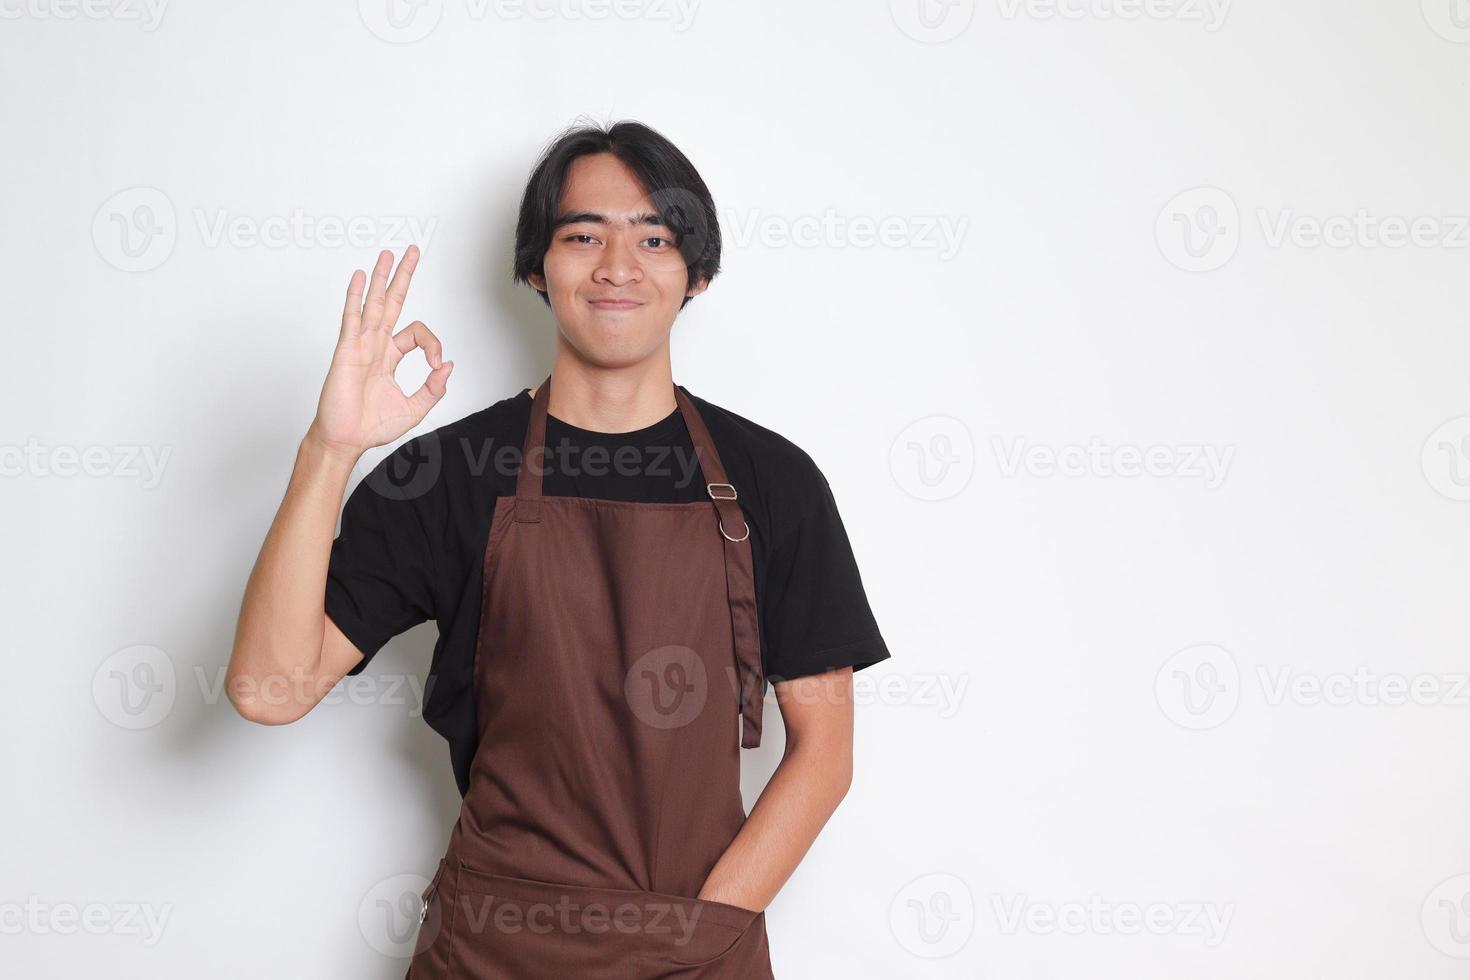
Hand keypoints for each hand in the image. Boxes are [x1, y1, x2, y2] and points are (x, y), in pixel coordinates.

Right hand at [306, 246, 451, 458]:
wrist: (346, 440)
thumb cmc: (371, 426)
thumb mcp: (415, 408)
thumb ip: (434, 388)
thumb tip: (447, 365)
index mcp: (390, 357)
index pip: (416, 333)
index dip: (432, 343)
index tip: (437, 364)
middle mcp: (375, 346)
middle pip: (392, 302)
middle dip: (403, 277)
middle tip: (412, 252)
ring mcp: (360, 345)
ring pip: (374, 303)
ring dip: (382, 277)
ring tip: (389, 254)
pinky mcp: (347, 350)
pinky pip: (352, 317)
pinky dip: (356, 296)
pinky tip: (361, 277)